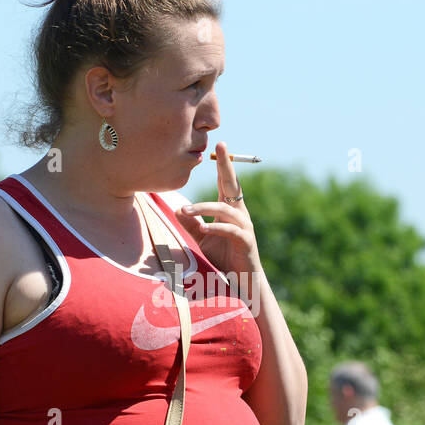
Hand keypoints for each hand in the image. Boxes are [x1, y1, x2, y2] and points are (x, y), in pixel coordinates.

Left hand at [175, 141, 260, 277]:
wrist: (242, 280)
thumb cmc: (223, 257)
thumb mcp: (202, 239)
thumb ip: (192, 224)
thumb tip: (178, 209)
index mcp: (230, 209)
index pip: (226, 182)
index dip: (223, 164)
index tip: (219, 144)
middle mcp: (240, 213)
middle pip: (233, 185)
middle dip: (227, 166)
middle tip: (221, 148)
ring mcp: (245, 226)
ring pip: (225, 210)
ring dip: (204, 208)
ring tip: (186, 210)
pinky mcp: (245, 241)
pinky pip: (230, 230)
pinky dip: (216, 228)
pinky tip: (205, 228)